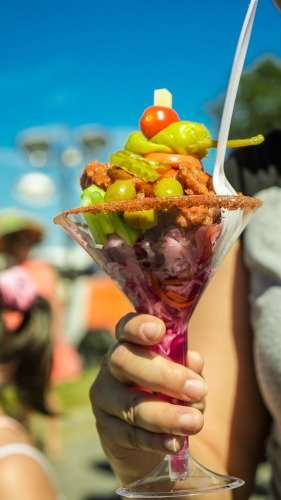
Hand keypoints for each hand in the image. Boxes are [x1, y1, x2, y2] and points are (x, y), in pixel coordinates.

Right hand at [90, 313, 206, 484]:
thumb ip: (187, 367)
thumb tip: (194, 361)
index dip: (138, 327)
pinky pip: (132, 435)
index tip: (159, 331)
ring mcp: (105, 399)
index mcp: (129, 344)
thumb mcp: (181, 375)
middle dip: (162, 375)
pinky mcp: (108, 430)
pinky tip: (177, 441)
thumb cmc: (167, 390)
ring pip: (130, 405)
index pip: (126, 327)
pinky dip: (158, 439)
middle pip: (124, 362)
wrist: (147, 434)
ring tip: (195, 421)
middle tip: (197, 389)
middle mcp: (111, 367)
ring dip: (167, 415)